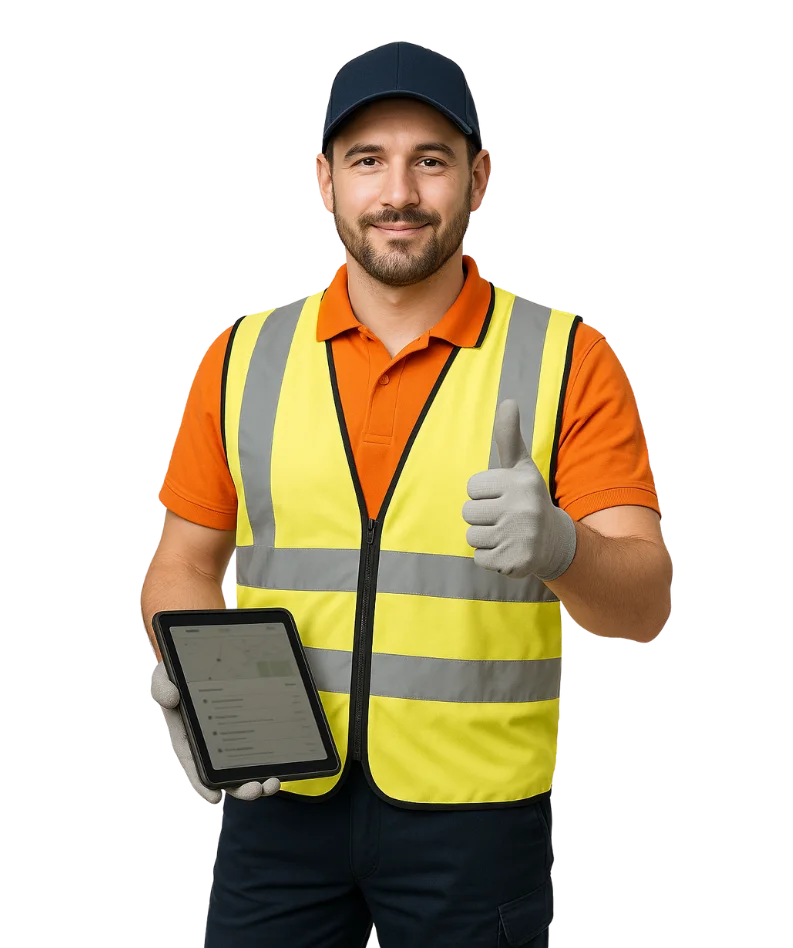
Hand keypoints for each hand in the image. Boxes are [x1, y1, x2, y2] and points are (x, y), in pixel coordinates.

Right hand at [149, 663, 281, 802]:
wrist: (208, 653)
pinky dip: (270, 759)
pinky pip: (260, 746)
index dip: (203, 782)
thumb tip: (172, 698)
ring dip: (257, 779)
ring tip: (272, 783)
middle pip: (223, 772)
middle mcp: (210, 740)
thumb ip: (163, 684)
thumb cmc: (182, 670)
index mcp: (189, 734)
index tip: (215, 797)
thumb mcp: (166, 673)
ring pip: (243, 765)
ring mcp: (231, 734)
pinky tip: (282, 765)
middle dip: (239, 787)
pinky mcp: (250, 724)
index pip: (194, 763)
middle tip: (255, 790)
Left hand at [462, 399, 576, 581]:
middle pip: (468, 512)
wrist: (555, 542)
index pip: (472, 488)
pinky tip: (508, 549)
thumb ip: (509, 436)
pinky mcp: (515, 561)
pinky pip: (479, 558)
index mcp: (521, 481)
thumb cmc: (528, 499)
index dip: (483, 494)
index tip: (503, 497)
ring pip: (472, 536)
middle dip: (482, 517)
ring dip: (485, 537)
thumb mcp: (521, 467)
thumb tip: (508, 401)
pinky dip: (490, 557)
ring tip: (506, 533)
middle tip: (505, 518)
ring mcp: (519, 536)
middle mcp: (522, 508)